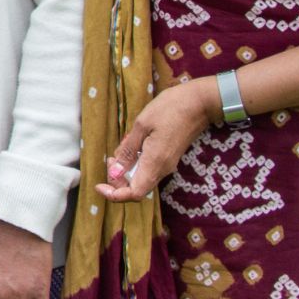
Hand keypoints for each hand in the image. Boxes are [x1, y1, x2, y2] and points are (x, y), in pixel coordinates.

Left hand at [95, 78, 218, 202]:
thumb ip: (128, 151)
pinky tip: (130, 148)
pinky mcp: (169, 158)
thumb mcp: (141, 125)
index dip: (115, 195)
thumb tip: (114, 172)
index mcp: (155, 163)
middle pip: (137, 189)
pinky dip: (135, 165)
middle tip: (109, 161)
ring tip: (118, 152)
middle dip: (117, 182)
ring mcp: (168, 165)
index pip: (135, 194)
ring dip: (125, 173)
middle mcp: (163, 169)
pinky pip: (148, 170)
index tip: (99, 186)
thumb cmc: (170, 109)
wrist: (199, 103)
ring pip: (142, 180)